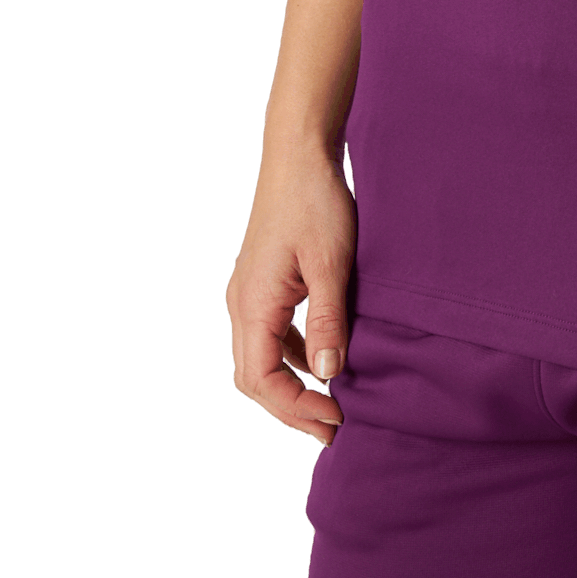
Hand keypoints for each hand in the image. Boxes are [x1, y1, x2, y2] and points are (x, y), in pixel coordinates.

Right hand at [226, 145, 355, 444]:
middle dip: (290, 407)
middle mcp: (242, 303)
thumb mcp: (331, 264)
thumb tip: (329, 376)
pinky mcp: (263, 281)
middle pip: (254, 377)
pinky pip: (272, 332)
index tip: (334, 419)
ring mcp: (249, 292)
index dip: (295, 408)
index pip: (260, 381)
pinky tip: (326, 355)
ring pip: (261, 356)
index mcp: (252, 305)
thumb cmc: (314, 201)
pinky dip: (295, 353)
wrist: (298, 153)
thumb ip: (327, 322)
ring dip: (293, 382)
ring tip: (333, 399)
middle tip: (332, 425)